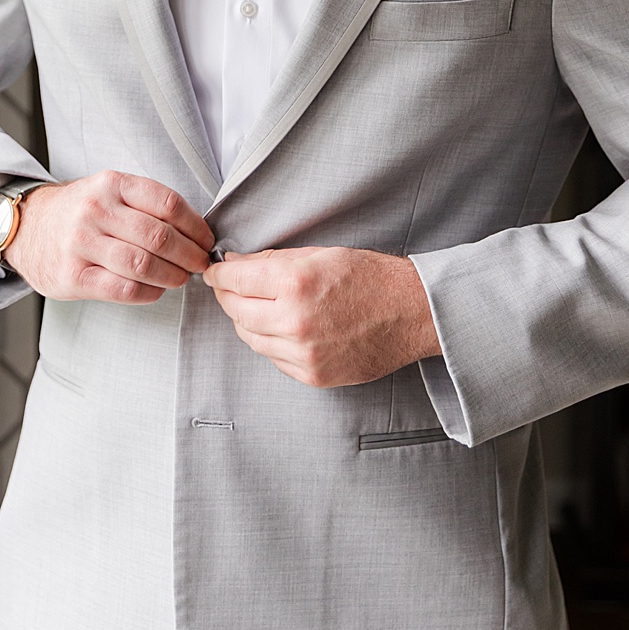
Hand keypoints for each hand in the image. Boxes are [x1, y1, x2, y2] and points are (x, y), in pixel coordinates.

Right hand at [0, 172, 214, 302]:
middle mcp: (94, 210)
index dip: (196, 226)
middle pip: (159, 236)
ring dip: (172, 276)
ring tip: (179, 278)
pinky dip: (149, 293)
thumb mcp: (108, 192)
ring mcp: (80, 243)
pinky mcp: (72, 276)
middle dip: (189, 255)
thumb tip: (197, 233)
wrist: (26, 227)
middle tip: (199, 265)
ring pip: (143, 265)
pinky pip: (124, 289)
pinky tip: (154, 289)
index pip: (167, 203)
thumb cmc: (78, 213)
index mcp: (110, 184)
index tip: (205, 241)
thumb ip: (145, 205)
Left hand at [204, 246, 440, 387]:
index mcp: (294, 284)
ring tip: (255, 307)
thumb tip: (234, 263)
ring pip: (250, 337)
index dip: (219, 274)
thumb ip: (271, 261)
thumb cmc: (371, 278)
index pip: (234, 280)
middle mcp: (295, 321)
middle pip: (235, 311)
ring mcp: (304, 353)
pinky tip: (280, 328)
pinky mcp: (313, 374)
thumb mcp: (318, 255)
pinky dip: (269, 342)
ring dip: (245, 321)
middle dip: (228, 296)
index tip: (214, 272)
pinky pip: (273, 358)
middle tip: (230, 288)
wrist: (414, 313)